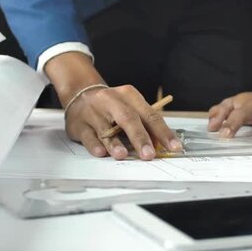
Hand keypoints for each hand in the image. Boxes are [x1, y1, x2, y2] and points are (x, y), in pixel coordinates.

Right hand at [44, 52, 181, 159]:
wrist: (80, 95)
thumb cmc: (111, 106)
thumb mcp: (129, 108)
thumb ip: (144, 124)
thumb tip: (159, 145)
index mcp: (129, 96)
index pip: (150, 115)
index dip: (163, 132)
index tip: (174, 147)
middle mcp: (111, 101)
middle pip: (128, 119)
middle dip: (140, 138)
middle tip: (149, 155)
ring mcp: (93, 111)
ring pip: (105, 128)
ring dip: (114, 143)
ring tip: (123, 155)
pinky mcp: (78, 124)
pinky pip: (88, 135)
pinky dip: (94, 145)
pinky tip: (101, 152)